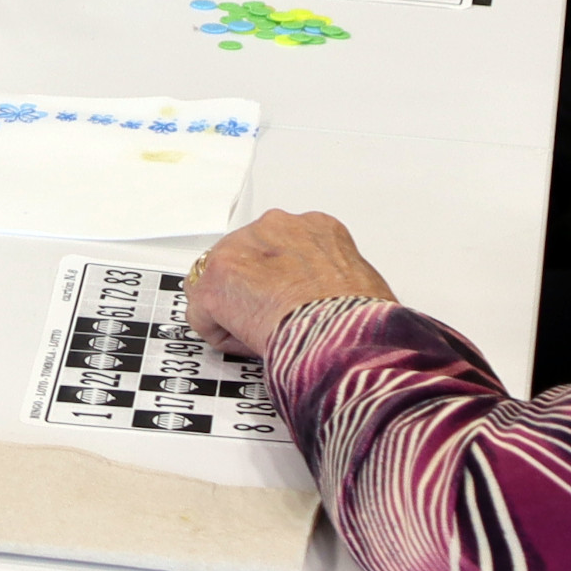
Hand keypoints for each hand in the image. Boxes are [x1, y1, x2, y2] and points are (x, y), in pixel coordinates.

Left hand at [188, 209, 399, 359]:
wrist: (340, 336)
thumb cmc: (359, 318)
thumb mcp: (366, 284)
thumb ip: (340, 279)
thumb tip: (344, 300)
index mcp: (316, 227)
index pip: (281, 245)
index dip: (283, 278)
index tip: (291, 298)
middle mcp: (275, 227)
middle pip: (247, 257)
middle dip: (253, 287)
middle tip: (274, 317)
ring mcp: (239, 249)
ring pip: (221, 282)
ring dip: (235, 308)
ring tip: (265, 332)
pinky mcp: (214, 282)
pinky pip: (204, 315)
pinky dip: (222, 335)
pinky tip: (251, 343)